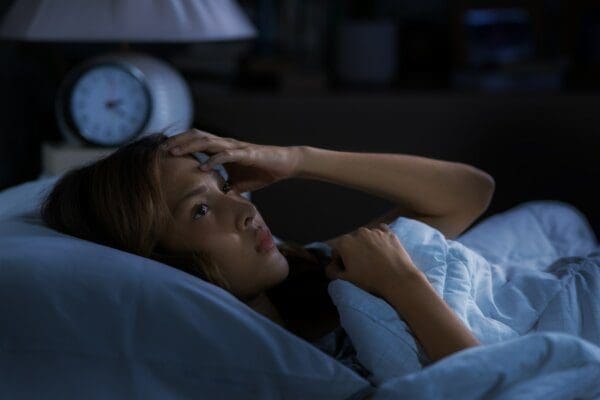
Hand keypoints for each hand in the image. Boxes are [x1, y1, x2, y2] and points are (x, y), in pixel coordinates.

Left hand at [161, 129, 303, 192]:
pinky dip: (213, 160)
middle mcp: (226, 144)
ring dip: (188, 147)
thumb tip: (216, 200)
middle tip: (159, 149)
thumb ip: (226, 187)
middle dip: (177, 141)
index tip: (162, 152)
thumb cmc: (262, 171)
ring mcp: (236, 147)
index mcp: (222, 148)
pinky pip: (227, 155)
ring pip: (207, 142)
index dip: (179, 144)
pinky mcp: (247, 153)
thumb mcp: (239, 183)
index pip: (196, 141)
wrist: (284, 165)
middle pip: (196, 136)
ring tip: (173, 153)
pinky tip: (202, 167)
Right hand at [325, 223, 425, 297]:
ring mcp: (375, 231)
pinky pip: (380, 232)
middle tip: (361, 265)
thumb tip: (328, 267)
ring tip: (374, 259)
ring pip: (366, 237)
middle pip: (351, 242)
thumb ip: (332, 271)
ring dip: (366, 245)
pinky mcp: (389, 232)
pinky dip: (379, 238)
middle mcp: (358, 232)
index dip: (339, 260)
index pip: (336, 250)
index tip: (346, 269)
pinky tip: (383, 249)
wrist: (397, 279)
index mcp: (345, 242)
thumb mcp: (347, 279)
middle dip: (353, 251)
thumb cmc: (370, 280)